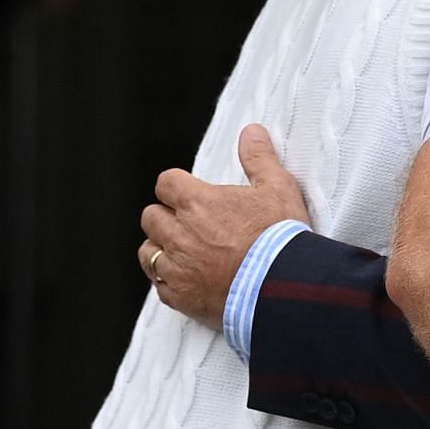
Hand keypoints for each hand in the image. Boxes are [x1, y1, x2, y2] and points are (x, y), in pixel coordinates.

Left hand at [138, 123, 311, 322]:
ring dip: (161, 248)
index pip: (166, 183)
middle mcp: (179, 233)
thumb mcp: (277, 188)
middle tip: (187, 223)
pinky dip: (169, 281)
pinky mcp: (180, 297)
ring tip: (182, 252)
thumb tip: (251, 132)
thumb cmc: (280, 238)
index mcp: (198, 202)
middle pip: (152, 217)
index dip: (176, 186)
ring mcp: (177, 267)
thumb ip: (259, 158)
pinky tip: (187, 279)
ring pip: (148, 252)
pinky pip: (159, 285)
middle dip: (166, 216)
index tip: (187, 193)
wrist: (281, 288)